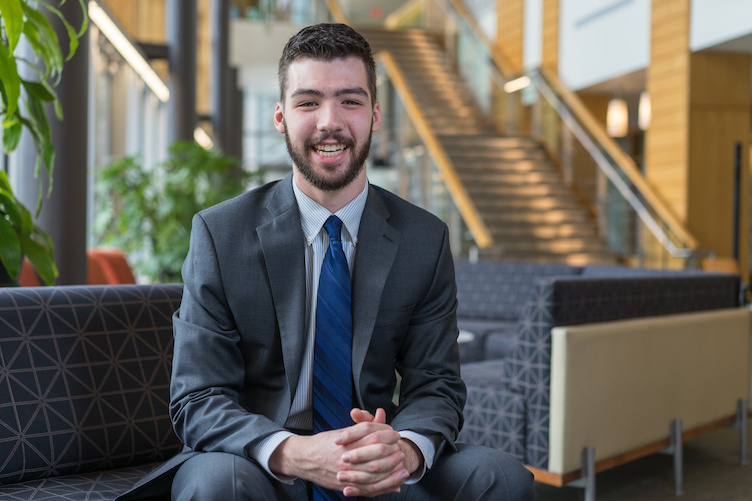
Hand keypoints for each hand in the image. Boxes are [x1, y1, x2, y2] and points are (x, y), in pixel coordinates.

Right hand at [268, 408, 417, 496]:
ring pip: (374, 473)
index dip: (387, 433)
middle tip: (400, 450)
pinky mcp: (345, 485)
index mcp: (347, 440)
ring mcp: (346, 472)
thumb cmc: (325, 443)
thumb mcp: (344, 431)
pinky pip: (367, 489)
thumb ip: (362, 423)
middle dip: (392, 451)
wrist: (304, 458)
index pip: (372, 433)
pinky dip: (383, 487)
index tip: (395, 434)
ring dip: (391, 471)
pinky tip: (394, 485)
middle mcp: (347, 456)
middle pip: (376, 452)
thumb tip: (380, 415)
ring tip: (402, 468)